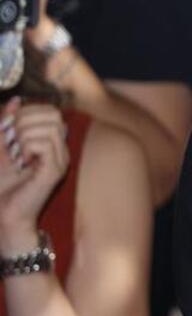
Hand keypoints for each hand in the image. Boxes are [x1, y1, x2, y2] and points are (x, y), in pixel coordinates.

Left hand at [0, 99, 68, 254]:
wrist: (4, 214)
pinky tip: (21, 161)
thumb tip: (15, 101)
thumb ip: (7, 125)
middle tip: (11, 141)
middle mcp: (61, 149)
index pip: (51, 111)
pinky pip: (45, 145)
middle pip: (53, 115)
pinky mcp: (55, 171)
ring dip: (24, 136)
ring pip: (49, 128)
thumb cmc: (3, 184)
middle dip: (25, 121)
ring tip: (16, 153)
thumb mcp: (2, 147)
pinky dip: (27, 148)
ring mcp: (61, 160)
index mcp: (51, 143)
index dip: (28, 112)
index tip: (9, 128)